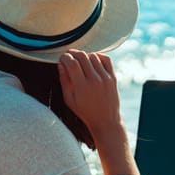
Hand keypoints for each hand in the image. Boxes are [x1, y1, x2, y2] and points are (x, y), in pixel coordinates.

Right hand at [58, 50, 139, 174]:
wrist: (106, 121)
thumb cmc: (85, 112)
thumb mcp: (69, 99)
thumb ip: (64, 80)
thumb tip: (60, 64)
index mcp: (82, 87)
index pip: (72, 63)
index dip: (64, 57)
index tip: (61, 58)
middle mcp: (95, 80)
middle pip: (82, 56)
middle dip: (73, 53)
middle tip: (69, 57)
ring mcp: (106, 78)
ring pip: (93, 56)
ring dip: (84, 56)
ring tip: (80, 62)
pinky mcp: (113, 78)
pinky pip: (106, 59)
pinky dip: (98, 56)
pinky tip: (92, 61)